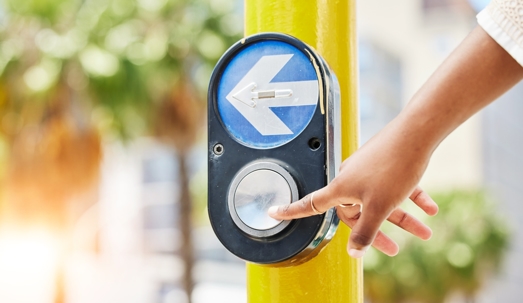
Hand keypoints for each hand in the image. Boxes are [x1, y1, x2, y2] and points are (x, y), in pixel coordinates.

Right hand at [268, 122, 438, 257]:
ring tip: (425, 231)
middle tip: (393, 250)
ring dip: (402, 218)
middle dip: (377, 232)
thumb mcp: (379, 207)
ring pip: (381, 201)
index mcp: (340, 188)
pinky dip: (411, 198)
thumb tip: (354, 253)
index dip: (290, 211)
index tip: (272, 212)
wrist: (416, 133)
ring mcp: (368, 170)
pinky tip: (430, 209)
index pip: (309, 204)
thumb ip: (365, 232)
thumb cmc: (394, 168)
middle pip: (357, 212)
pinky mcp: (385, 163)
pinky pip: (396, 186)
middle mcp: (350, 179)